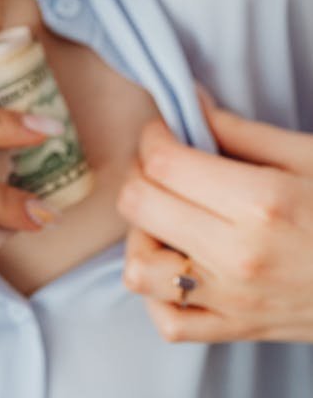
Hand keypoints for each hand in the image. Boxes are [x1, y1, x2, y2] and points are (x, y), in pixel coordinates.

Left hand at [116, 89, 312, 342]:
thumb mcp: (308, 156)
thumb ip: (239, 130)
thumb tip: (189, 102)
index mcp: (260, 202)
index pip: (163, 162)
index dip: (153, 136)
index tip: (164, 129)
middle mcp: (238, 255)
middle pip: (139, 204)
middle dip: (142, 173)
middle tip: (165, 163)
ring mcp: (234, 301)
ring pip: (139, 268)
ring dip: (142, 234)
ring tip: (170, 215)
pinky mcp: (237, 331)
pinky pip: (168, 320)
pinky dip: (159, 292)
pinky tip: (181, 262)